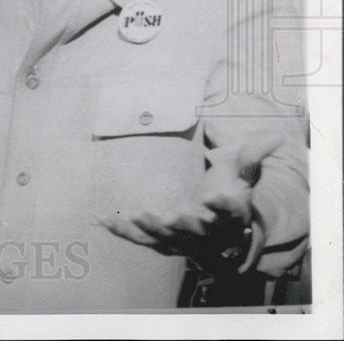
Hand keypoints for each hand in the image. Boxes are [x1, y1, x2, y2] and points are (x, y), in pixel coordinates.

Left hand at [101, 133, 282, 273]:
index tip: (218, 194)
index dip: (223, 205)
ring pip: (166, 239)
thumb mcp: (242, 179)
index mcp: (227, 217)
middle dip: (185, 223)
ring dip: (151, 229)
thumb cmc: (229, 201)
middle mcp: (204, 233)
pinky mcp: (159, 242)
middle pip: (196, 230)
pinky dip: (122, 231)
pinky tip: (103, 219)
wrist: (221, 241)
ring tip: (137, 215)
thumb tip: (275, 135)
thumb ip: (252, 157)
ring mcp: (180, 241)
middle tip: (175, 215)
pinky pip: (139, 239)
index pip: (229, 212)